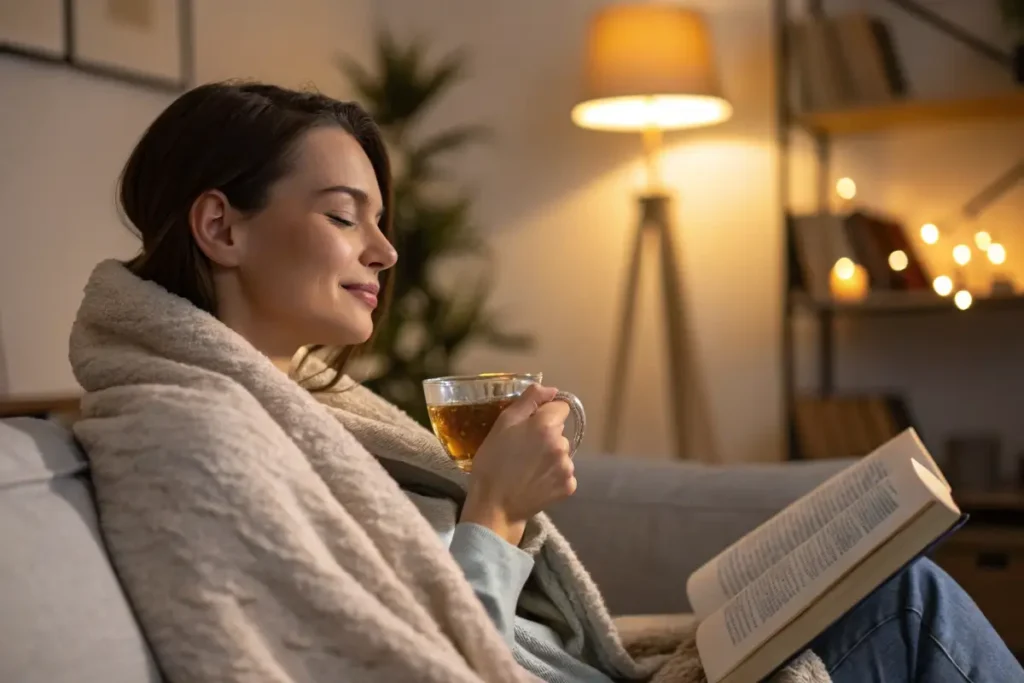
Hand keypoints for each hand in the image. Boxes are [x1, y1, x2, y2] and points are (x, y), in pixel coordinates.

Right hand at [460, 383, 576, 545]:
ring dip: (550, 456)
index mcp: (546, 426)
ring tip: (527, 468)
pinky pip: (564, 473)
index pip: (561, 407)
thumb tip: (551, 389)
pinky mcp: (569, 487)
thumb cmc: (492, 462)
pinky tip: (535, 481)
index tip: (529, 426)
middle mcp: (562, 445)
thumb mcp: (502, 424)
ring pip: (562, 452)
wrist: (494, 506)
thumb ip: (529, 401)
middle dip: (546, 436)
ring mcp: (567, 467)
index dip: (545, 414)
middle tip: (523, 450)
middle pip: (560, 431)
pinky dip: (552, 476)